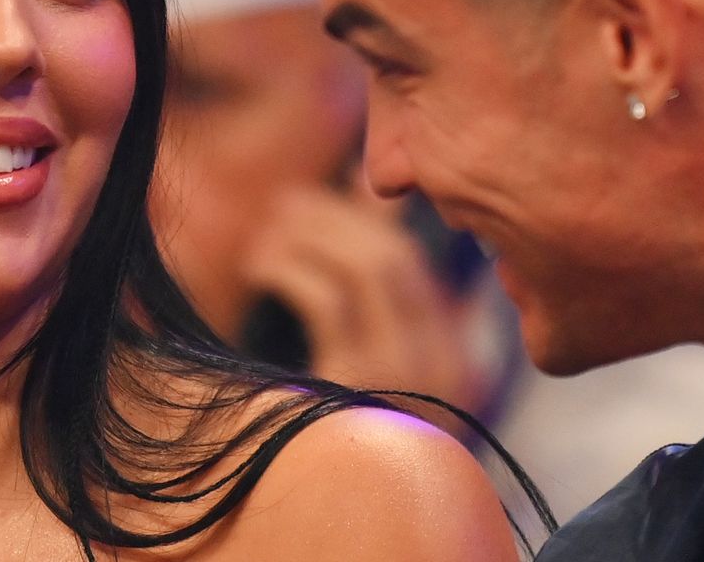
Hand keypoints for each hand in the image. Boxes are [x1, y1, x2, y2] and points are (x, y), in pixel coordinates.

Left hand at [240, 181, 480, 423]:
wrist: (311, 517)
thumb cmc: (325, 431)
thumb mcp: (358, 366)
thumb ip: (365, 287)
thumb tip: (358, 187)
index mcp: (447, 359)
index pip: (414, 261)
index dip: (364, 215)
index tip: (320, 196)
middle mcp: (439, 364)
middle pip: (394, 256)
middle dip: (333, 216)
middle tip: (284, 205)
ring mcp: (404, 377)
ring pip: (368, 268)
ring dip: (309, 235)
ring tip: (264, 235)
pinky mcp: (355, 388)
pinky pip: (327, 302)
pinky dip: (288, 269)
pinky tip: (257, 268)